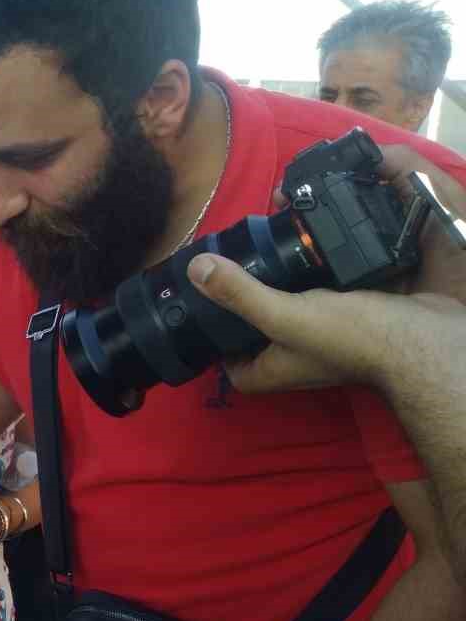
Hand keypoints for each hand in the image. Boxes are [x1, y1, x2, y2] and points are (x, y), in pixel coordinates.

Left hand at [188, 145, 465, 395]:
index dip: (210, 339)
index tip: (200, 306)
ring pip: (287, 309)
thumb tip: (197, 270)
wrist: (423, 338)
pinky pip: (319, 295)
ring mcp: (321, 340)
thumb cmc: (353, 338)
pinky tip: (309, 250)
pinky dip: (313, 275)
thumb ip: (241, 294)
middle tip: (232, 266)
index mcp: (269, 371)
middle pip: (254, 331)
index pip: (225, 361)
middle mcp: (292, 360)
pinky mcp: (348, 318)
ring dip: (279, 283)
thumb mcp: (285, 314)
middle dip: (245, 300)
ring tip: (265, 249)